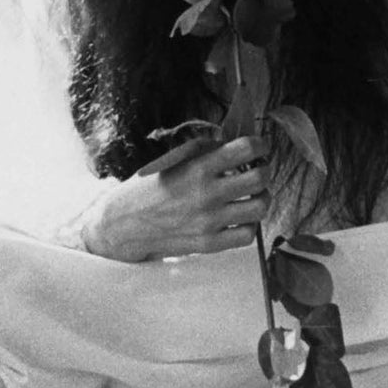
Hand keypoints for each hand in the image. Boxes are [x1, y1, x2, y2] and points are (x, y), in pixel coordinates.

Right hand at [82, 134, 269, 261]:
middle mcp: (207, 194)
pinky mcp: (210, 244)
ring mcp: (210, 221)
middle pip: (260, 178)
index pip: (245, 149)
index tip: (259, 146)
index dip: (259, 144)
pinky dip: (250, 225)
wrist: (123, 225)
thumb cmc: (148, 189)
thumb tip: (234, 143)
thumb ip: (204, 150)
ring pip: (260, 207)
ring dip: (261, 198)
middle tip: (256, 170)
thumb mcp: (172, 160)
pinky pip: (248, 235)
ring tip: (251, 195)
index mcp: (197, 168)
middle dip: (264, 170)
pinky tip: (240, 218)